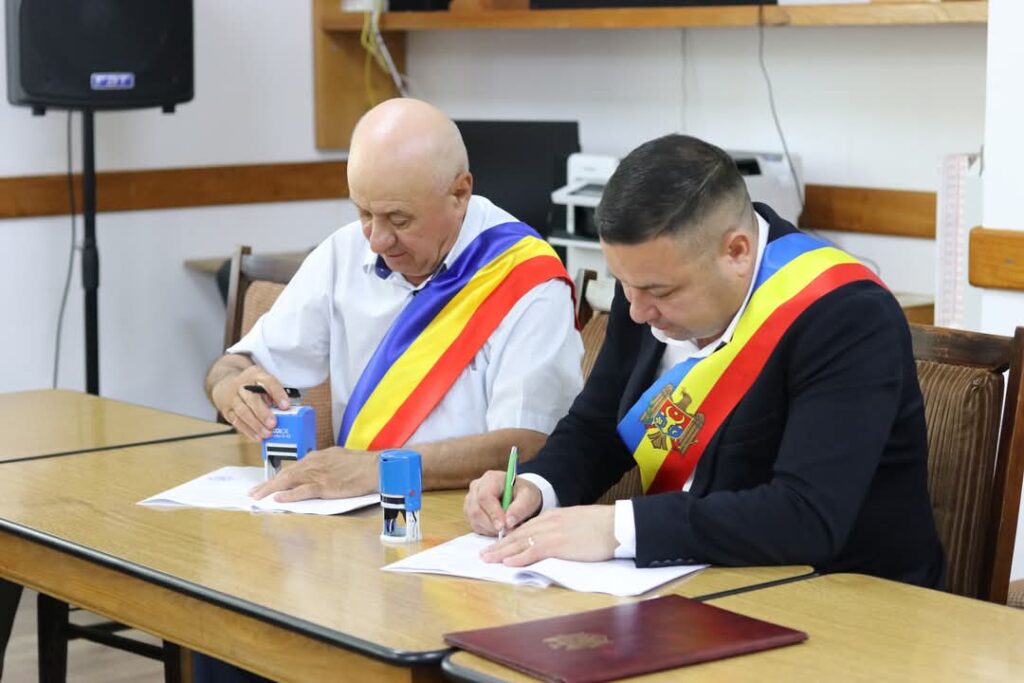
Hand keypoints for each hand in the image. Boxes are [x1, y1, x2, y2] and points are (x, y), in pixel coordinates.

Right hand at [211, 365, 289, 441]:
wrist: (224, 384)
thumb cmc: (251, 385)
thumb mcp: (263, 382)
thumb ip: (274, 394)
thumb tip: (287, 412)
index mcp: (256, 375)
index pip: (268, 382)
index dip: (277, 394)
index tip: (285, 406)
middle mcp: (242, 384)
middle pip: (252, 398)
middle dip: (263, 413)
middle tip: (273, 424)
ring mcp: (232, 397)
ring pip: (242, 411)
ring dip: (255, 425)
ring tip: (267, 433)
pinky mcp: (226, 410)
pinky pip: (236, 421)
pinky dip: (247, 430)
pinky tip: (257, 437)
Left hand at [249, 447, 378, 500]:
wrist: (373, 467)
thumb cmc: (359, 463)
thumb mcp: (337, 456)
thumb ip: (322, 462)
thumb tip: (314, 468)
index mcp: (316, 457)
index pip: (292, 468)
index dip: (277, 477)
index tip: (265, 484)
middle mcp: (313, 464)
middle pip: (285, 474)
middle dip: (267, 484)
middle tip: (253, 493)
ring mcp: (318, 475)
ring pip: (288, 481)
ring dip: (271, 489)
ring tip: (258, 497)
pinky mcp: (325, 486)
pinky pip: (303, 491)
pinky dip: (289, 495)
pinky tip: (278, 499)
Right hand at [464, 470, 541, 536]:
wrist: (520, 496)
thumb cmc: (524, 494)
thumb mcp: (529, 498)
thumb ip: (520, 508)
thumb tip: (508, 522)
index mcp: (491, 478)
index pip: (485, 496)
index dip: (493, 513)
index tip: (503, 526)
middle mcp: (477, 487)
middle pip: (476, 510)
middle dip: (492, 524)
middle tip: (508, 531)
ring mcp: (471, 499)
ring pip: (474, 519)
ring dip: (490, 529)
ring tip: (506, 528)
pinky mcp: (469, 511)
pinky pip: (475, 525)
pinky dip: (488, 531)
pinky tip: (499, 527)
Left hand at [479, 506, 616, 565]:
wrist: (617, 525)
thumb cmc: (603, 526)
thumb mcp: (578, 523)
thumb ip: (563, 530)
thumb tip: (556, 542)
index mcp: (554, 516)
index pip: (526, 527)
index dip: (510, 537)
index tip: (498, 544)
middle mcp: (549, 522)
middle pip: (518, 534)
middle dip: (499, 545)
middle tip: (484, 553)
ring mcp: (553, 532)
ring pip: (521, 542)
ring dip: (502, 552)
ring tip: (488, 559)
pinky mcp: (559, 544)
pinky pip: (534, 551)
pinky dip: (519, 557)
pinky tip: (508, 562)